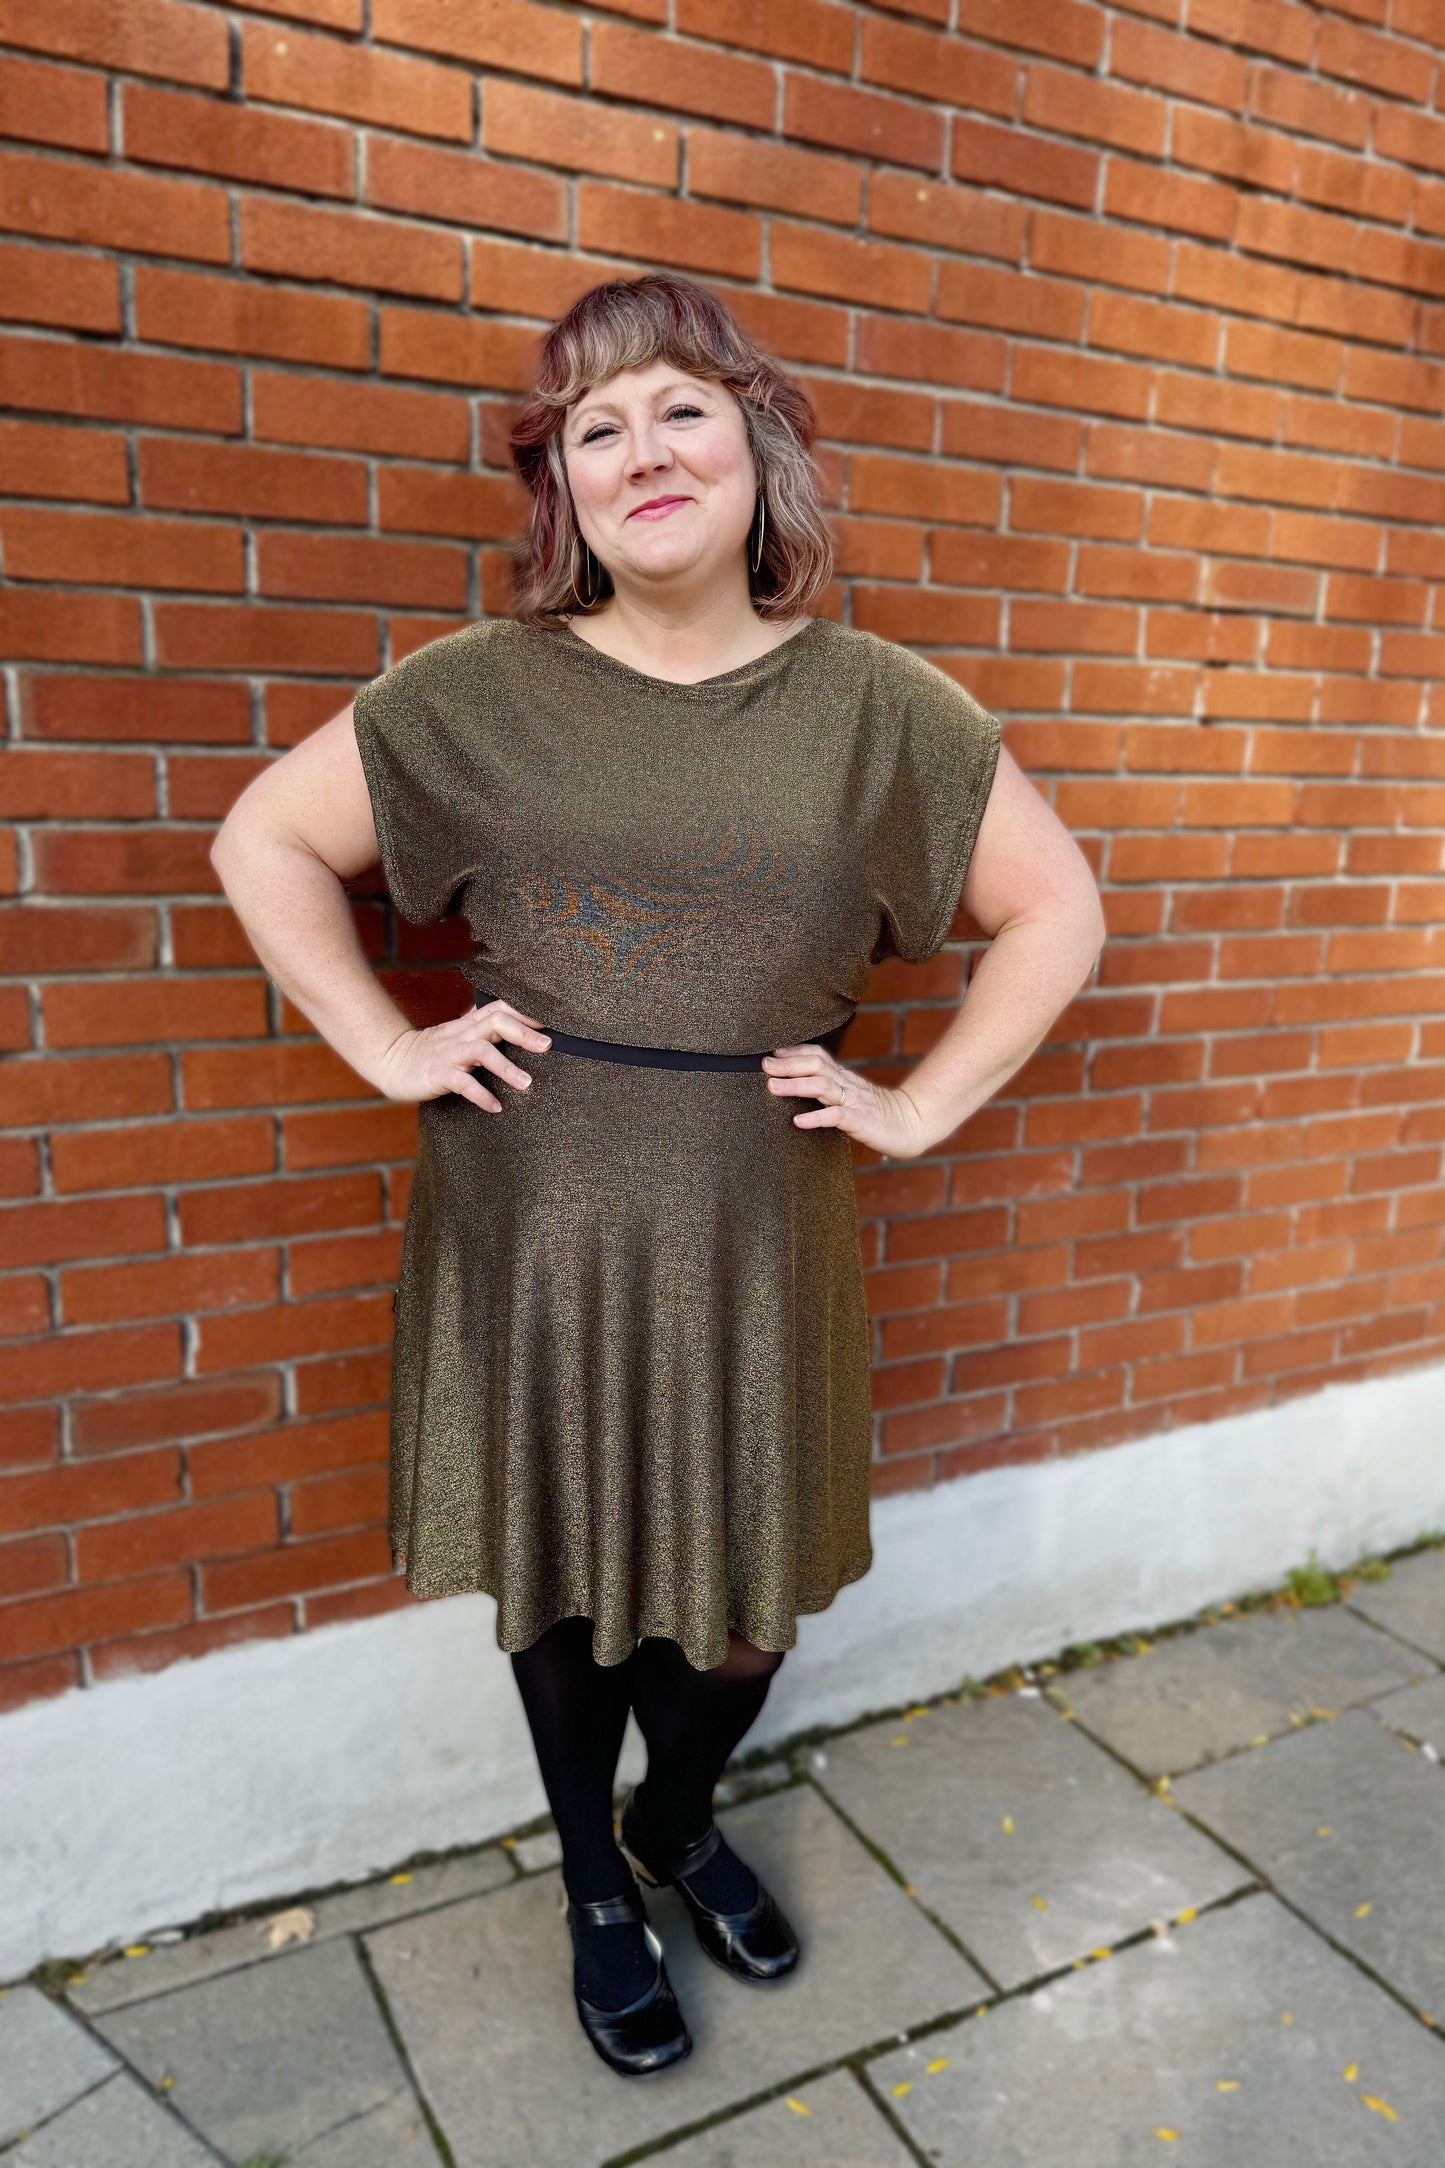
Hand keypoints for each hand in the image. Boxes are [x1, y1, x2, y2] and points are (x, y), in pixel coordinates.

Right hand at [376, 998, 550, 1110]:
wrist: (390, 1061)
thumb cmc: (428, 1050)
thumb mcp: (456, 1033)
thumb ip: (478, 1025)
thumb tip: (503, 1014)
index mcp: (468, 1025)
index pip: (498, 1008)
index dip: (523, 1012)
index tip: (548, 1020)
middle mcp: (461, 1035)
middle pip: (495, 1022)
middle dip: (522, 1032)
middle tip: (547, 1046)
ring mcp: (450, 1054)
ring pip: (481, 1051)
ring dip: (506, 1067)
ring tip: (527, 1083)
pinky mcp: (439, 1074)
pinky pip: (463, 1083)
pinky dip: (481, 1095)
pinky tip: (495, 1107)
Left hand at [761, 1043, 928, 1157]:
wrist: (911, 1124)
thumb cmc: (876, 1113)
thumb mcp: (850, 1096)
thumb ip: (829, 1090)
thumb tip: (800, 1084)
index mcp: (844, 1078)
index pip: (818, 1056)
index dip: (795, 1051)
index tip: (772, 1051)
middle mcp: (847, 1084)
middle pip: (816, 1065)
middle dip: (789, 1064)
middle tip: (764, 1065)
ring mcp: (853, 1102)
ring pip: (822, 1086)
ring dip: (796, 1085)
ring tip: (773, 1087)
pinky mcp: (860, 1121)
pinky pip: (836, 1117)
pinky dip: (816, 1118)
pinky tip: (797, 1121)